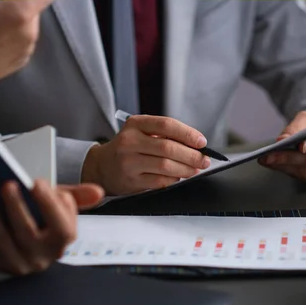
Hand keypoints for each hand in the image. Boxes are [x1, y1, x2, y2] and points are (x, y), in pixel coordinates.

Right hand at [0, 0, 51, 103]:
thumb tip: (0, 1)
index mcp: (21, 14)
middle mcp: (31, 33)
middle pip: (35, 12)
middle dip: (22, 5)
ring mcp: (27, 51)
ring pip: (30, 29)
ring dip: (19, 23)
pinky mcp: (21, 63)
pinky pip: (24, 44)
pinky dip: (16, 38)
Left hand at [0, 180, 103, 275]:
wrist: (15, 236)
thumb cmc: (39, 217)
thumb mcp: (57, 204)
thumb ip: (75, 196)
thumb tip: (98, 192)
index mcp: (62, 240)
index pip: (63, 229)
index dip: (51, 205)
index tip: (37, 183)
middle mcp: (44, 257)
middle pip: (31, 235)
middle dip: (19, 208)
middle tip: (9, 184)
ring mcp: (20, 263)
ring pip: (7, 243)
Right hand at [81, 115, 210, 194]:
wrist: (101, 167)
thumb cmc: (128, 148)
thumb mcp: (140, 133)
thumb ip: (164, 135)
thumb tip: (195, 145)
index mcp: (135, 124)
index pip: (166, 125)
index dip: (188, 133)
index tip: (202, 142)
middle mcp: (129, 141)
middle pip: (168, 147)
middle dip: (191, 155)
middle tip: (204, 160)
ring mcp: (129, 162)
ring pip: (166, 166)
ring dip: (186, 169)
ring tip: (194, 169)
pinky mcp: (131, 180)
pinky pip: (160, 181)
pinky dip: (174, 179)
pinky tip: (178, 176)